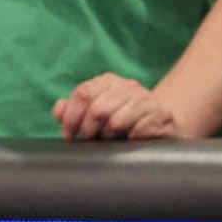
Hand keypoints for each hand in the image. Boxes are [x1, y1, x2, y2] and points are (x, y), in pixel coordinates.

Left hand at [54, 73, 183, 140]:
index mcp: (108, 82)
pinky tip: (131, 139)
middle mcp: (128, 86)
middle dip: (88, 130)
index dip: (71, 118)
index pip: (83, 93)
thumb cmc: (120, 122)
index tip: (69, 135)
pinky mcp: (161, 115)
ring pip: (116, 121)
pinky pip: (137, 130)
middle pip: (97, 108)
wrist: (160, 126)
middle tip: (90, 140)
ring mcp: (147, 98)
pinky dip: (130, 139)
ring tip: (111, 139)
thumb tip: (60, 110)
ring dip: (109, 136)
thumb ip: (71, 111)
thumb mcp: (93, 115)